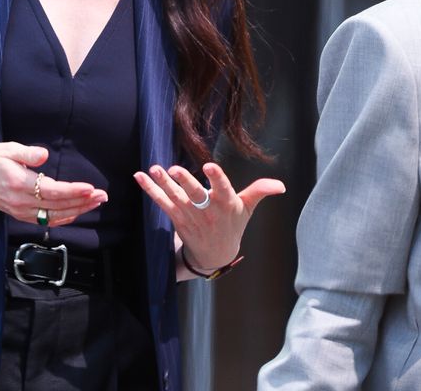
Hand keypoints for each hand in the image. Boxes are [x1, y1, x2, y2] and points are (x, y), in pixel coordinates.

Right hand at [0, 142, 106, 226]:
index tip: (90, 188)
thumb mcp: (6, 149)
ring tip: (96, 202)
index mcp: (18, 183)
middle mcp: (20, 201)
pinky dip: (63, 218)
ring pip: (54, 215)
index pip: (51, 191)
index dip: (73, 191)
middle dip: (82, 201)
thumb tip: (44, 155)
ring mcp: (20, 211)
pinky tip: (77, 212)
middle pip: (57, 206)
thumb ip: (27, 154)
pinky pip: (45, 220)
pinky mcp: (20, 214)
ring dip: (77, 210)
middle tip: (102, 195)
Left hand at [134, 162, 284, 272]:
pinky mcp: (176, 218)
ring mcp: (190, 215)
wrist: (215, 254)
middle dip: (184, 182)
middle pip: (195, 194)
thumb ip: (260, 191)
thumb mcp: (248, 209)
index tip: (209, 166)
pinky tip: (140, 177)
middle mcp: (207, 210)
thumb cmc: (233, 224)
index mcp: (226, 203)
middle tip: (174, 169)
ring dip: (163, 183)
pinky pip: (162, 202)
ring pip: (175, 197)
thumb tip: (281, 185)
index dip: (216, 178)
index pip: (222, 188)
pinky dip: (150, 190)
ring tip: (154, 169)